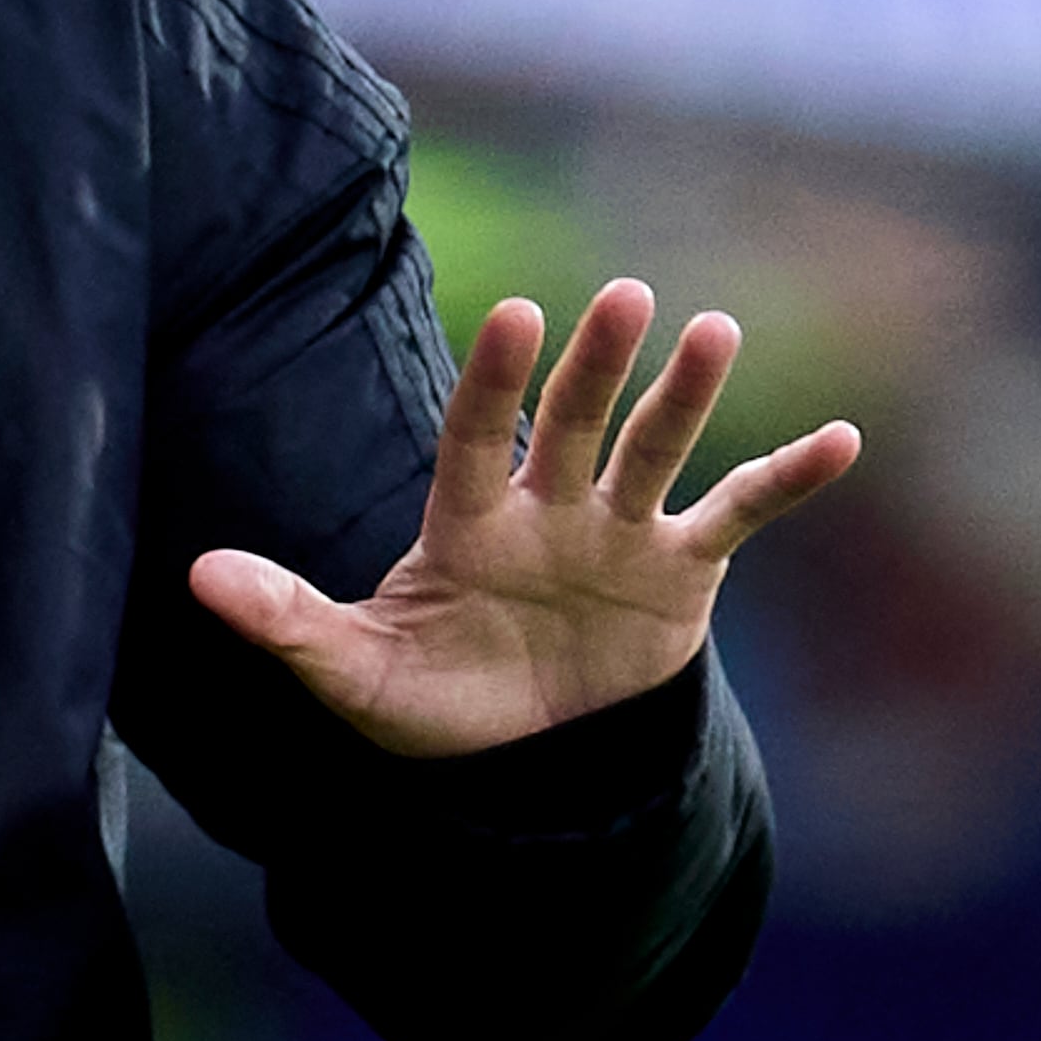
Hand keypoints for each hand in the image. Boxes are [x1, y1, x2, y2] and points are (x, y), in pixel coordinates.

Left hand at [189, 279, 859, 758]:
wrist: (518, 745)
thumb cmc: (429, 693)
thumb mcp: (353, 671)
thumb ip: (286, 620)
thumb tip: (198, 576)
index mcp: (467, 523)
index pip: (476, 436)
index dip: (492, 380)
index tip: (510, 311)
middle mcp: (547, 506)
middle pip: (574, 422)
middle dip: (598, 366)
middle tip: (628, 296)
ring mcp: (618, 530)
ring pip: (657, 448)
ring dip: (687, 394)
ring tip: (716, 328)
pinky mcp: (679, 569)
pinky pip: (738, 512)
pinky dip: (787, 479)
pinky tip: (843, 440)